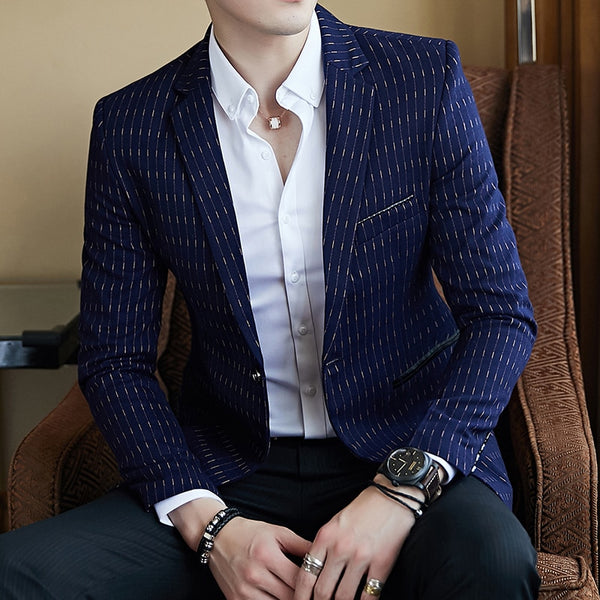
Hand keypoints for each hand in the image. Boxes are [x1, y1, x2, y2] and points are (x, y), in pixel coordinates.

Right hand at [169, 498, 310, 599]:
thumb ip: (301, 545)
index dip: (314, 584)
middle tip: (316, 594)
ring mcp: (244, 591)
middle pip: (289, 597)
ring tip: (301, 596)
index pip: (299, 579)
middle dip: (305, 596)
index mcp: (267, 555)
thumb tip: (323, 556)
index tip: (323, 585)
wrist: (217, 537)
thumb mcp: (277, 532)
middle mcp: (255, 575)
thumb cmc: (250, 532)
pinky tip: (280, 597)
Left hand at [294, 477, 422, 599]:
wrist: (392, 496)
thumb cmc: (362, 510)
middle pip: (322, 591)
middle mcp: (340, 547)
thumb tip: (313, 575)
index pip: (305, 575)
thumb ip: (323, 547)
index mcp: (325, 537)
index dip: (300, 596)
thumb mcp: (334, 524)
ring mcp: (361, 556)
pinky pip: (369, 595)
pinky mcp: (382, 563)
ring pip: (344, 597)